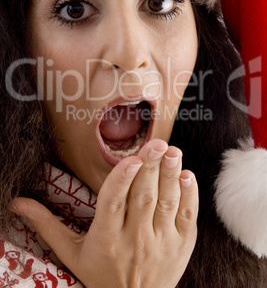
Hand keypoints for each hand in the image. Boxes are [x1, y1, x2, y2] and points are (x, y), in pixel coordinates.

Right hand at [11, 139, 197, 287]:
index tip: (131, 160)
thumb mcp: (72, 252)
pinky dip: (189, 195)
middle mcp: (135, 238)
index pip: (113, 203)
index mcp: (107, 237)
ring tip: (173, 151)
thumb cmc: (100, 273)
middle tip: (157, 143)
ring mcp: (161, 242)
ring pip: (166, 203)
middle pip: (143, 197)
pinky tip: (187, 175)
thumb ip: (48, 226)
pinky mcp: (181, 245)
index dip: (122, 180)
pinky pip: (186, 216)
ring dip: (171, 175)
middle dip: (151, 168)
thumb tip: (19, 204)